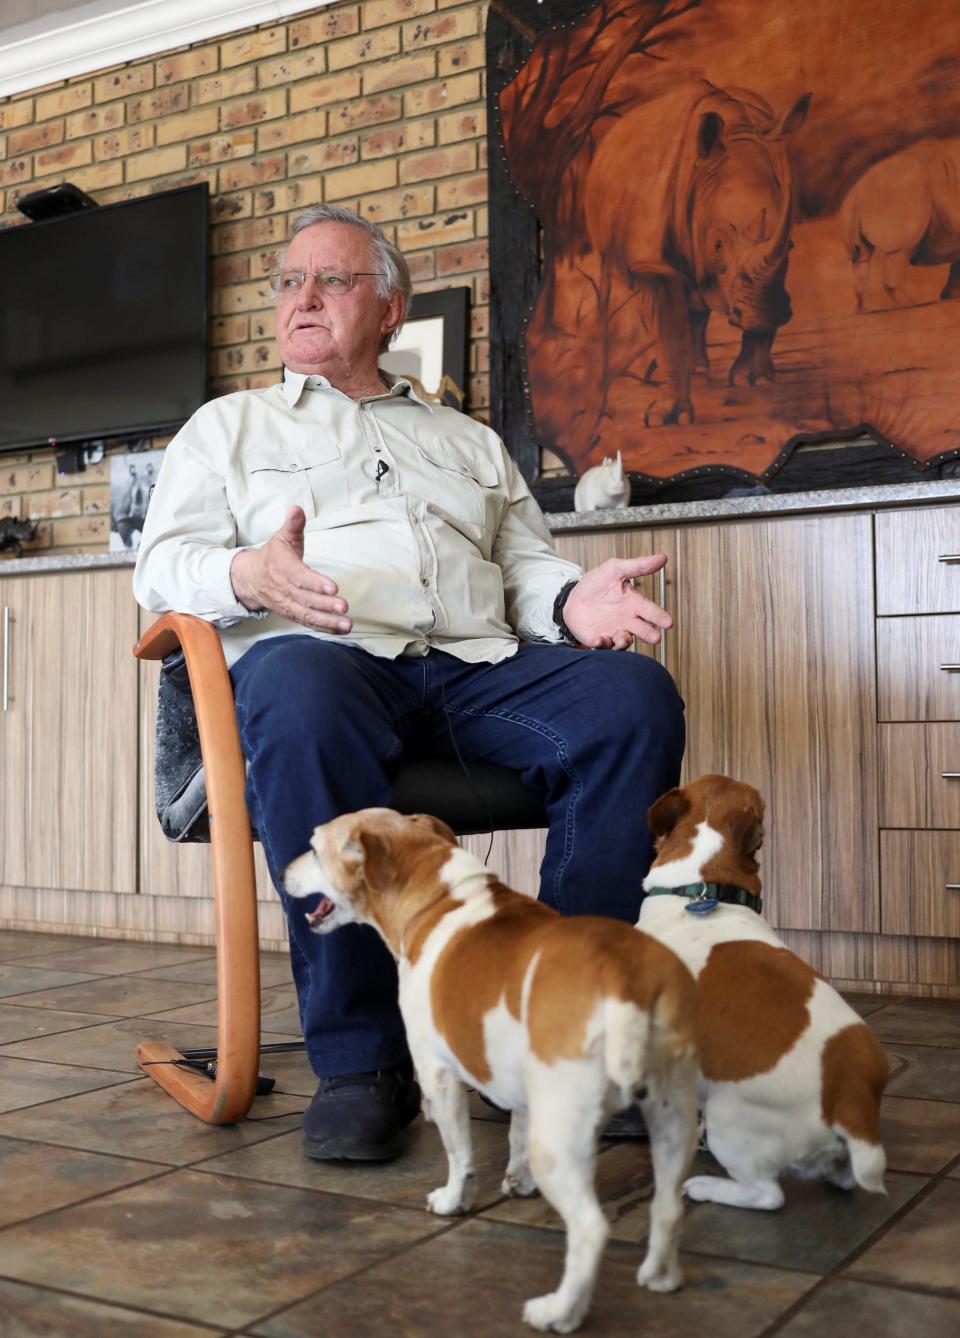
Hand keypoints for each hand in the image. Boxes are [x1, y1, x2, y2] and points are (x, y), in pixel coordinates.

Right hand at [230, 506, 351, 633]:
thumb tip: (296, 509)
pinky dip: (324, 628)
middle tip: (344, 607)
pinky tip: (341, 629)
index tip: (333, 587)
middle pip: (305, 599)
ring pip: (307, 615)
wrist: (250, 578)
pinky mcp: (291, 614)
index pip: (299, 577)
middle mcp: (284, 588)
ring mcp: (287, 604)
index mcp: (282, 568)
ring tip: (347, 624)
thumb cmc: (273, 556)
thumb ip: (292, 525)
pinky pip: (307, 622)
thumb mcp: (282, 537)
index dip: (315, 583)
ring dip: (327, 621)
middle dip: (325, 605)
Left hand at [562, 555, 671, 649]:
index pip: (650, 611)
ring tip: (621, 638)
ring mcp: (614, 631)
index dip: (659, 617)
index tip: (668, 622)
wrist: (572, 598)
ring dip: (624, 641)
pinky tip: (599, 639)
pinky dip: (602, 644)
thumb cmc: (596, 584)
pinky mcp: (600, 639)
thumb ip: (638, 566)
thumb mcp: (615, 569)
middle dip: (649, 634)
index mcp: (634, 604)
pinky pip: (603, 645)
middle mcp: (628, 620)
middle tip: (655, 637)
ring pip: (624, 640)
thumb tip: (663, 557)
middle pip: (642, 630)